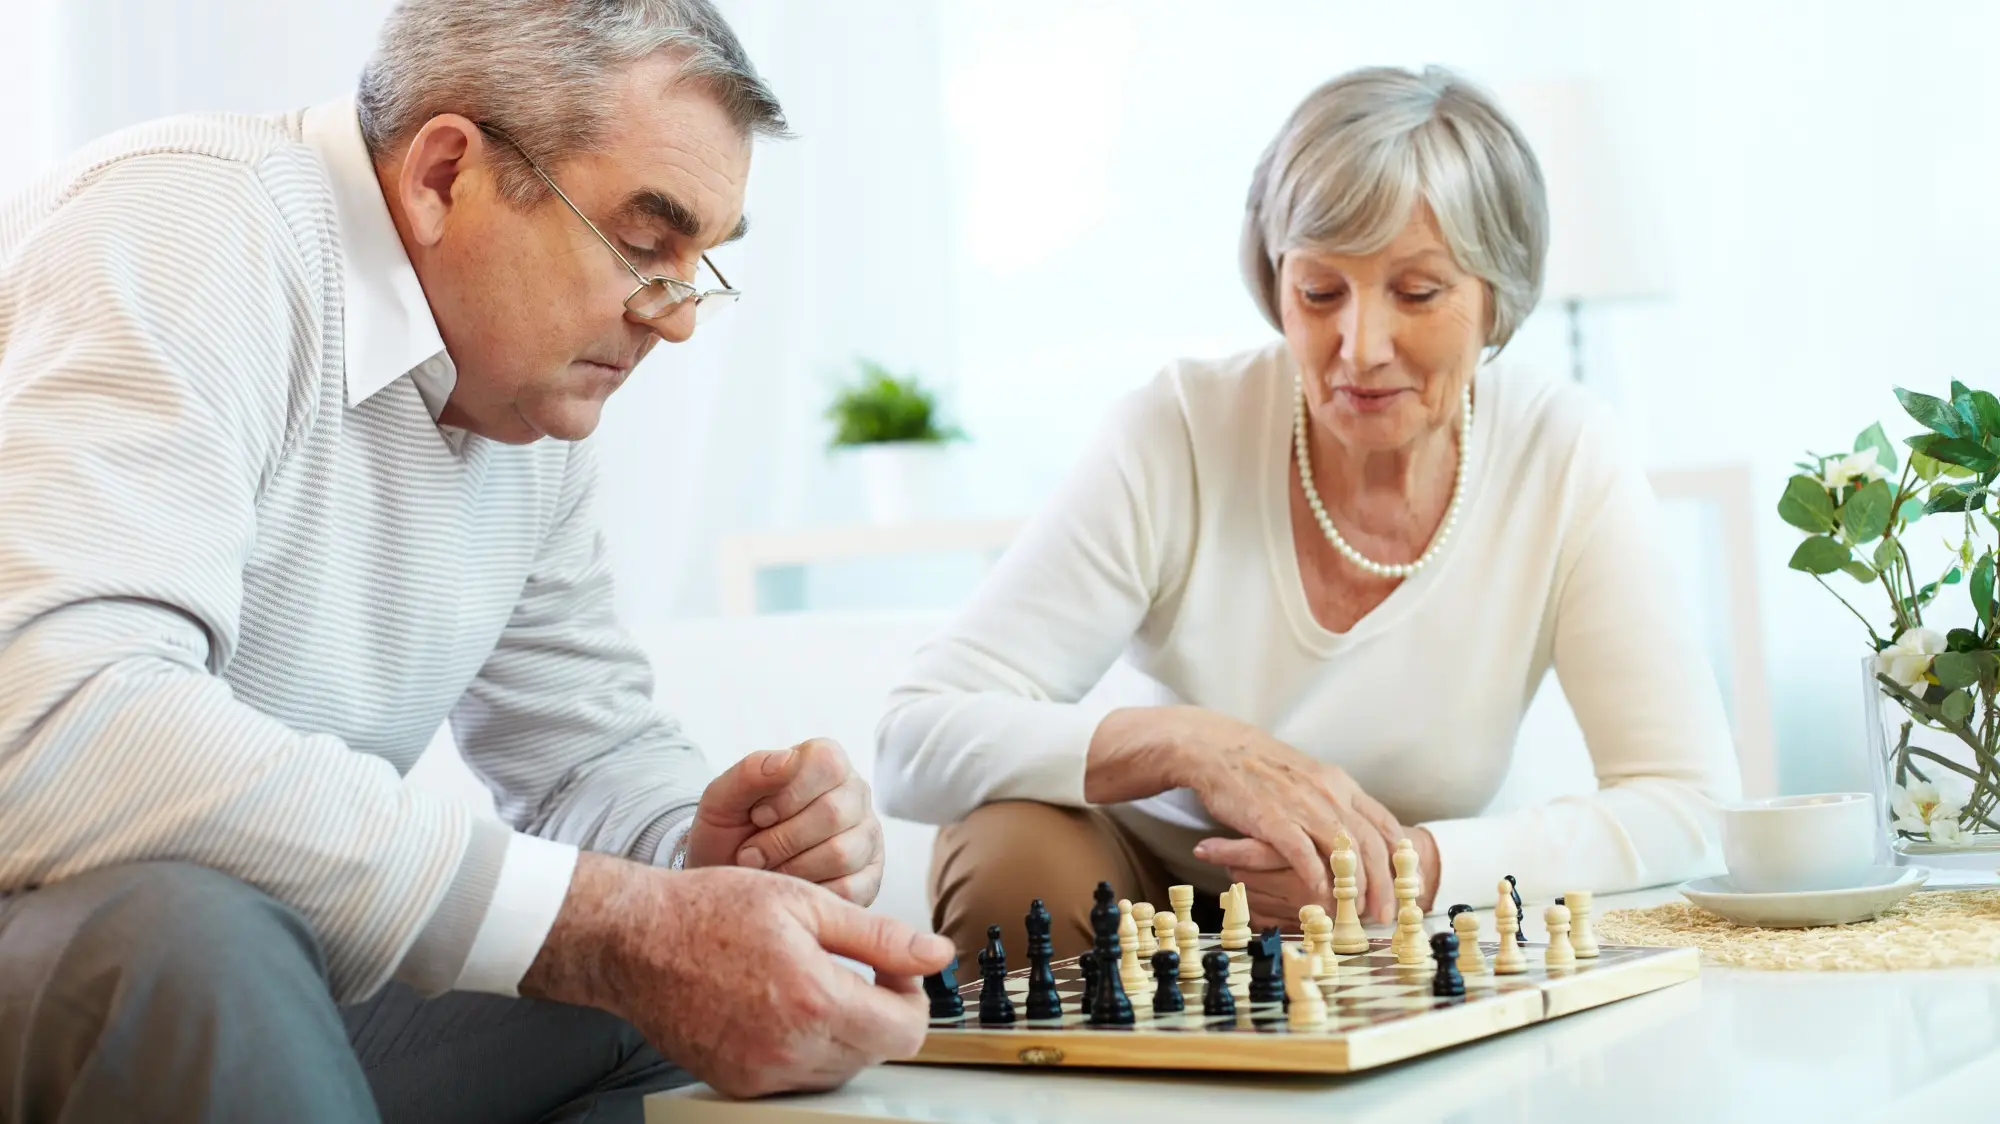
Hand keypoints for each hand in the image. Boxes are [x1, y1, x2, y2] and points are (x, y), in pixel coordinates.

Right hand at [521, 853, 954, 1098]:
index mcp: (815, 999)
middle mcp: (789, 1048)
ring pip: (839, 1070)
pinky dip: (805, 1049)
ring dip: (844, 1033)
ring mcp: (760, 1073)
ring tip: (812, 983)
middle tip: (850, 968)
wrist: (636, 941)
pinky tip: (783, 1008)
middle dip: (877, 1011)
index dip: (909, 996)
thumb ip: (879, 937)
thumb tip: (935, 954)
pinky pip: (797, 1079)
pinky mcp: (737, 1083)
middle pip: (875, 1053)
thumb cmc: (712, 912)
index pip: (905, 1031)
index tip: (888, 968)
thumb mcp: (806, 904)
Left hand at [686, 738, 884, 905]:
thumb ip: (751, 772)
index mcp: (826, 762)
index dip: (788, 794)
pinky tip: (791, 886)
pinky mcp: (870, 878)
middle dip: (781, 840)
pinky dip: (809, 892)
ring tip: (767, 870)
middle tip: (750, 854)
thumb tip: (788, 759)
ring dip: (792, 869)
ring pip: (841, 853)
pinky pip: (849, 889)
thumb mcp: (723, 798)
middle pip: (833, 813)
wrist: (729, 877)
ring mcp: (867, 837)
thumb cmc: (730, 833)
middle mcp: (855, 794)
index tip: (758, 816)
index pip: (827, 763)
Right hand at [1181, 715, 1405, 923]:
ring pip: (1345, 852)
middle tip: (1384, 913)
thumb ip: (1331, 801)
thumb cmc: (1260, 766)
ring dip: (1354, 888)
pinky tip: (1321, 898)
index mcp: (1340, 784)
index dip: (1400, 858)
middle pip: (1371, 845)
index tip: (1407, 882)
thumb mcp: (1308, 777)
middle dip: (1384, 884)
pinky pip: (1303, 855)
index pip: (1384, 823)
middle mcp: (1329, 794)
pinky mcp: (1273, 820)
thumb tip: (1350, 832)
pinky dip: (1316, 879)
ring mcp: (1303, 806)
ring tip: (1356, 912)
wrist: (1218, 748)